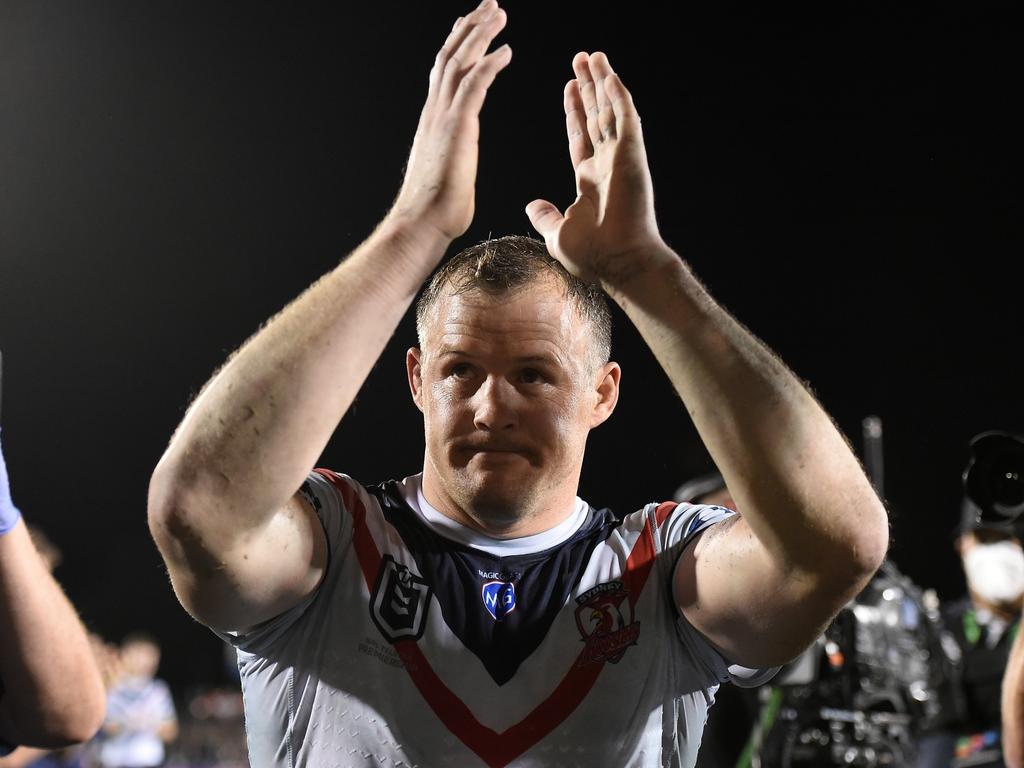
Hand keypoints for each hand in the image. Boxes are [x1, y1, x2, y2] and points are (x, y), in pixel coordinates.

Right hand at [389, 0, 511, 241]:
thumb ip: (451, 156)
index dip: (458, 45)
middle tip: (490, 5)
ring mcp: (442, 117)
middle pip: (451, 57)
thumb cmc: (436, 209)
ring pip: (460, 62)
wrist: (421, 223)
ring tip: (499, 13)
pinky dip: (489, 64)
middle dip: (471, 27)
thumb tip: (454, 161)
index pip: (444, 72)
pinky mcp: (456, 127)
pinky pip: (474, 86)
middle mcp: (434, 112)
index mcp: (433, 120)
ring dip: (480, 35)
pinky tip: (506, 50)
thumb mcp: (445, 171)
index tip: (470, 25)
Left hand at [527, 52, 664, 286]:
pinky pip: (625, 118)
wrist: (618, 263)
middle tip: (581, 59)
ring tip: (594, 57)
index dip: (574, 111)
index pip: (580, 135)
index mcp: (590, 179)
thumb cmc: (593, 256)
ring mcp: (622, 158)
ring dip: (603, 82)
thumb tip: (532, 205)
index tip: (568, 87)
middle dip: (588, 87)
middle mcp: (608, 164)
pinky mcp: (632, 156)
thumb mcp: (557, 233)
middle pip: (597, 116)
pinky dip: (617, 96)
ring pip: (611, 111)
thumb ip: (546, 216)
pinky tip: (608, 75)